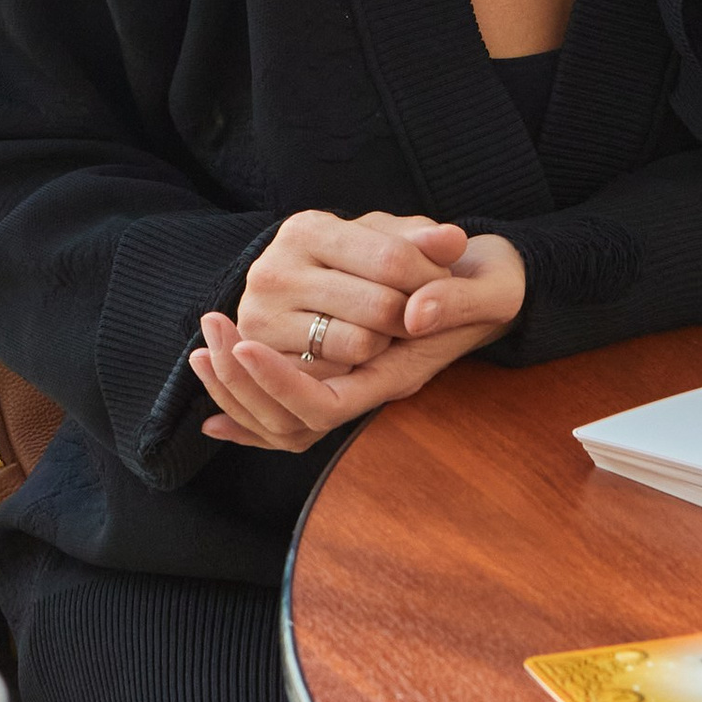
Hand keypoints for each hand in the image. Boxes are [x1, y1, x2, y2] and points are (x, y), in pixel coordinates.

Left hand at [192, 221, 526, 453]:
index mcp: (402, 371)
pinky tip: (213, 414)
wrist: (496, 282)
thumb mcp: (492, 285)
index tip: (246, 345)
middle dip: (246, 384)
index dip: (283, 383)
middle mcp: (373, 383)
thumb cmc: (494, 282)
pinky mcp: (344, 360)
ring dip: (238, 390)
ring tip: (204, 346)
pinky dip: (248, 410)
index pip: (328, 403)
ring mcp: (356, 377)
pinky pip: (288, 405)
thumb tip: (414, 315)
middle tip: (213, 331)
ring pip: (285, 419)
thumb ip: (456, 301)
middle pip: (296, 419)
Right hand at [234, 207, 470, 376]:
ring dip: (386, 344)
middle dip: (413, 316)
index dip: (432, 279)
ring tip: (383, 330)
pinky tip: (352, 352)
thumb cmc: (353, 267)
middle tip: (416, 315)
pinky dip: (356, 367)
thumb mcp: (386, 243)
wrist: (293, 304)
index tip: (443, 286)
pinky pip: (337, 375)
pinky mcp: (265, 362)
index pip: (394, 259)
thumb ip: (424, 241)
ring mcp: (262, 316)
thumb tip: (453, 241)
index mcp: (307, 229)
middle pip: (381, 306)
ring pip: (362, 344)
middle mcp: (274, 269)